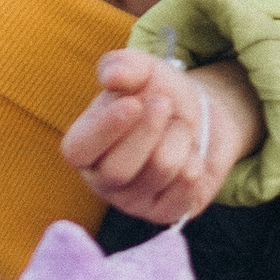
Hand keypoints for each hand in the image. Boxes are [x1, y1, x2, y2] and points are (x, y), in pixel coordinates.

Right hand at [63, 48, 266, 224]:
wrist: (201, 118)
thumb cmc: (159, 95)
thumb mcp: (143, 71)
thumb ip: (123, 66)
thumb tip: (112, 75)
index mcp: (84, 147)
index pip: (78, 150)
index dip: (105, 129)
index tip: (133, 103)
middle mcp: (103, 180)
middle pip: (119, 169)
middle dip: (150, 130)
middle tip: (165, 104)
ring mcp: (134, 201)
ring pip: (160, 171)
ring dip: (179, 138)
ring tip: (178, 127)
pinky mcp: (166, 213)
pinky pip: (187, 190)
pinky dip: (196, 162)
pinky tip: (190, 154)